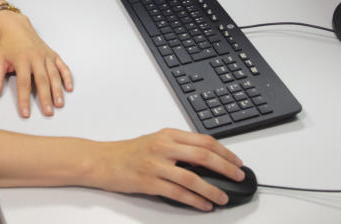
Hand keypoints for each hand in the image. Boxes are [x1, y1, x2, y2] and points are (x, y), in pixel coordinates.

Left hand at [0, 12, 72, 117]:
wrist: (17, 28)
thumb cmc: (8, 47)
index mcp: (22, 60)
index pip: (23, 83)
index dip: (24, 99)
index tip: (26, 113)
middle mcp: (36, 57)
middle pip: (42, 80)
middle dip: (45, 97)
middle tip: (48, 112)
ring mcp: (46, 56)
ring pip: (54, 75)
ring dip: (58, 90)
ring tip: (59, 104)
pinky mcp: (53, 54)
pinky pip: (62, 66)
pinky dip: (67, 77)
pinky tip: (69, 88)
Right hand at [91, 128, 244, 210]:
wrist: (103, 161)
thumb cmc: (129, 152)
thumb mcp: (157, 141)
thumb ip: (179, 147)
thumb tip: (206, 159)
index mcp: (168, 135)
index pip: (204, 140)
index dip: (224, 152)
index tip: (236, 161)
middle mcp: (164, 147)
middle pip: (203, 156)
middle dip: (225, 168)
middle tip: (238, 176)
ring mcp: (156, 165)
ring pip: (192, 178)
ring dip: (212, 189)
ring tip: (222, 197)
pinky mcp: (149, 182)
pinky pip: (178, 193)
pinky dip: (194, 200)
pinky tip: (203, 205)